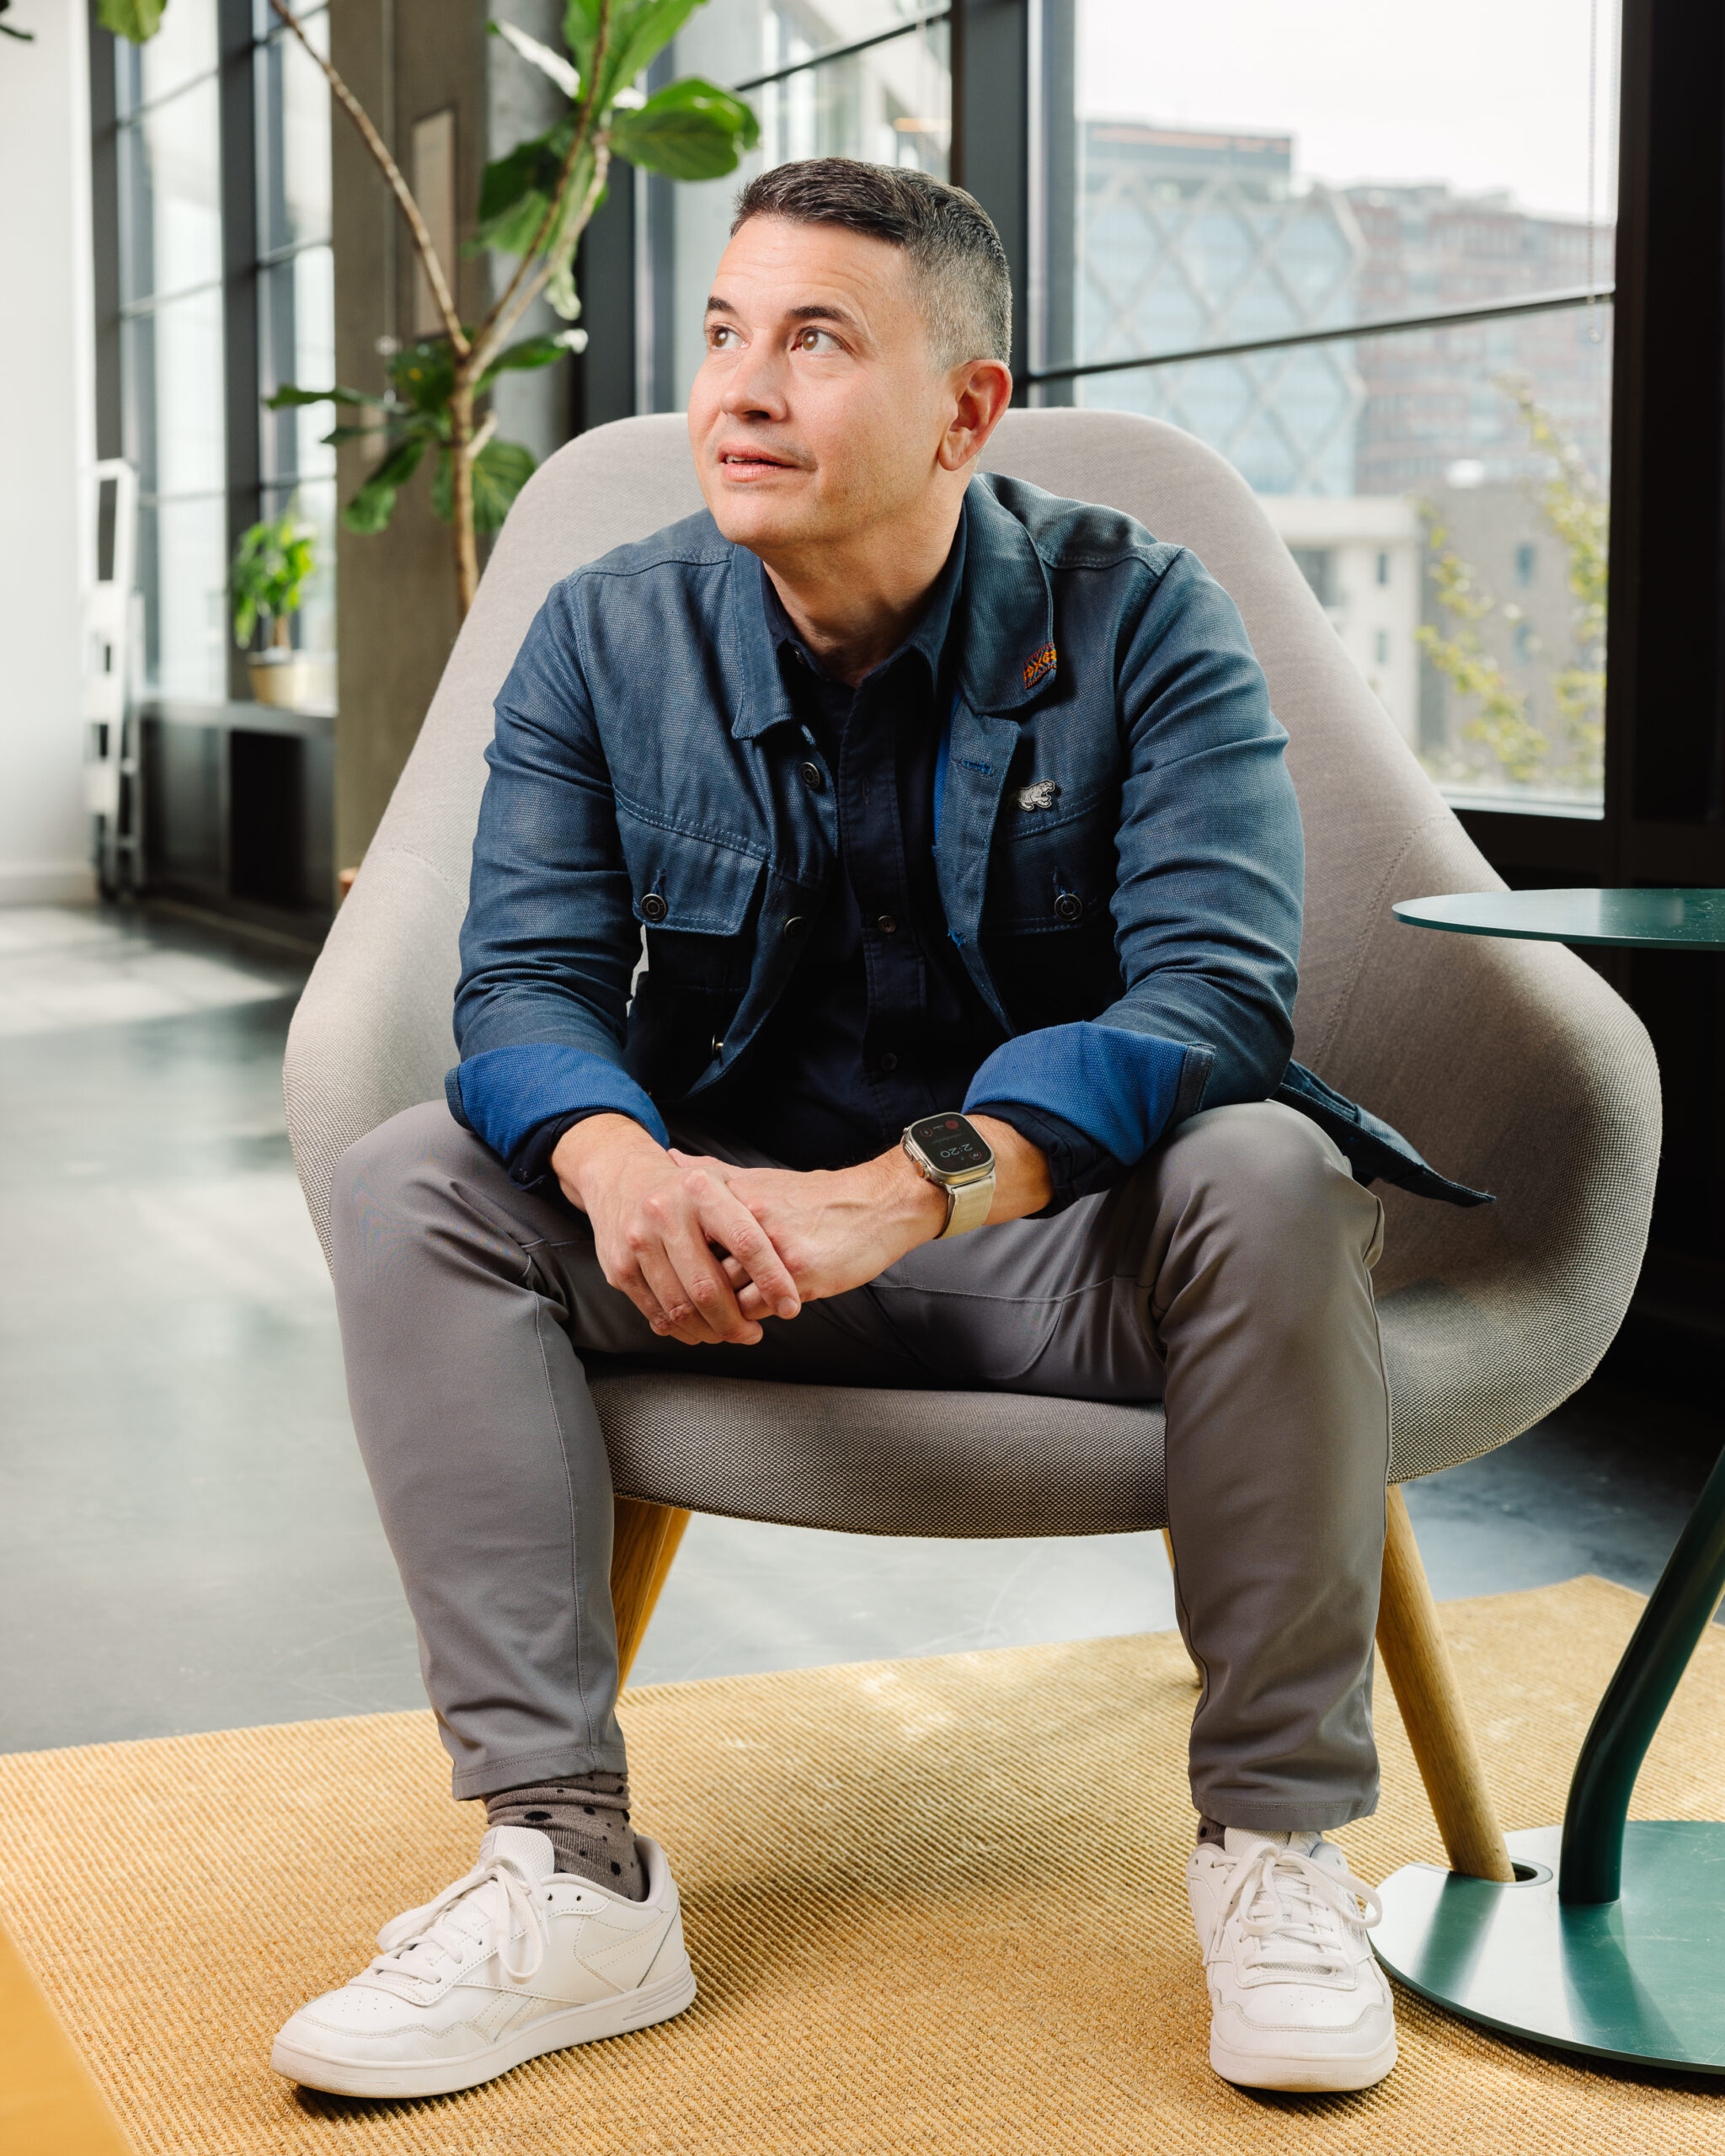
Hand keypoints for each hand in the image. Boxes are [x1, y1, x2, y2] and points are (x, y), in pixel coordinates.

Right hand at [551, 1115, 801, 1346]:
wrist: (620, 1176)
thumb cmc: (686, 1189)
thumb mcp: (722, 1183)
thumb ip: (754, 1216)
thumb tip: (799, 1261)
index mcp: (701, 1191)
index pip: (746, 1242)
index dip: (772, 1280)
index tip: (790, 1305)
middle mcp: (665, 1213)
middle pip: (709, 1287)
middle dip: (737, 1321)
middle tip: (754, 1333)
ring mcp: (638, 1241)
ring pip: (681, 1308)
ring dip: (711, 1331)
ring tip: (730, 1333)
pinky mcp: (619, 1267)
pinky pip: (656, 1313)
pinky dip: (682, 1330)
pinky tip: (700, 1329)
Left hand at [671, 1115, 1051, 1317]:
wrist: (876, 1205)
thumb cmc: (815, 1198)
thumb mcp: (760, 1177)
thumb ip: (712, 1173)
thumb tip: (671, 1156)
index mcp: (733, 1196)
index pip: (683, 1238)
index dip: (671, 1266)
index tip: (664, 1285)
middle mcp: (747, 1218)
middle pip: (698, 1269)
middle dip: (687, 1298)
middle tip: (678, 1320)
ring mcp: (772, 1247)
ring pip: (724, 1293)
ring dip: (715, 1315)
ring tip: (712, 1328)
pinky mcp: (798, 1272)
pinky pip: (757, 1308)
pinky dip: (748, 1321)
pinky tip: (749, 1325)